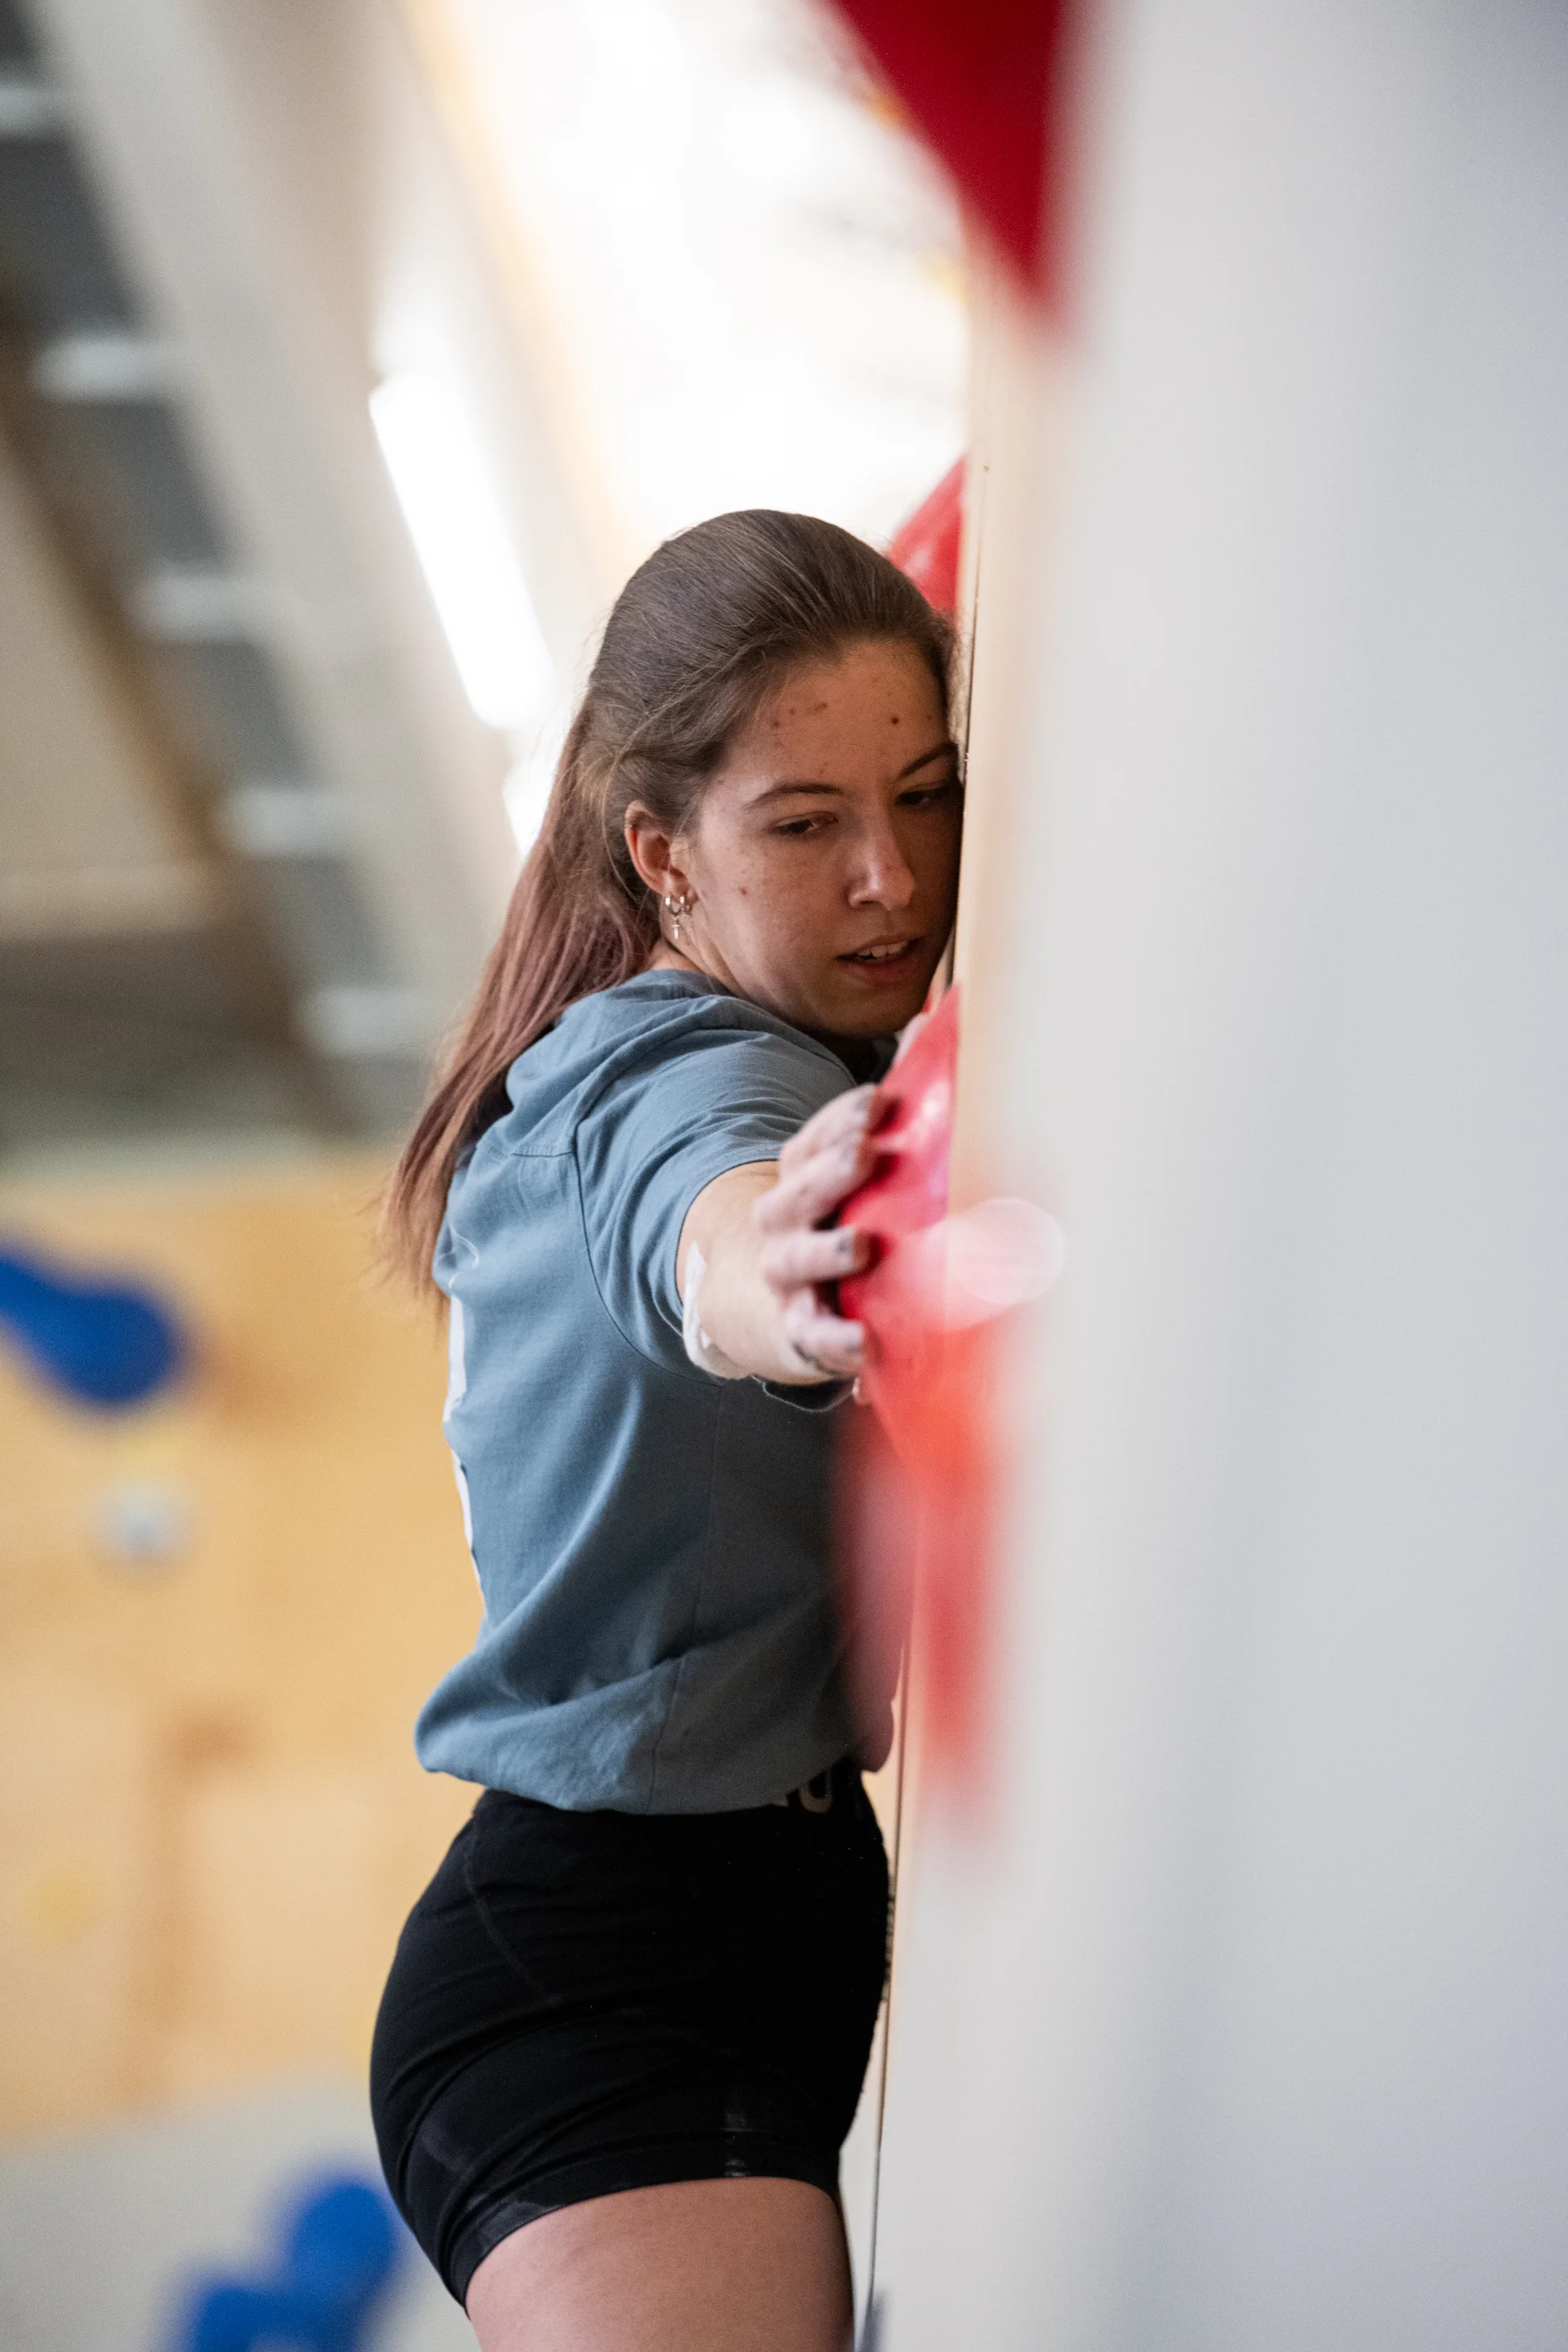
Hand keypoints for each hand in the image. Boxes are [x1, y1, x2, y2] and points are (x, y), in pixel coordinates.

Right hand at [752, 1085, 880, 1377]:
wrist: (799, 1309)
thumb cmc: (848, 1231)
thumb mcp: (862, 1192)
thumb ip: (897, 1150)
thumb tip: (942, 1082)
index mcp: (799, 1181)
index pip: (811, 1144)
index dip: (840, 1120)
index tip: (878, 1101)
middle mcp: (783, 1223)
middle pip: (797, 1193)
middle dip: (831, 1172)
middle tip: (865, 1153)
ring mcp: (786, 1277)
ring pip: (795, 1259)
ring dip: (826, 1250)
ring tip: (861, 1245)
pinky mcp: (801, 1328)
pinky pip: (813, 1335)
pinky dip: (835, 1339)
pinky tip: (864, 1342)